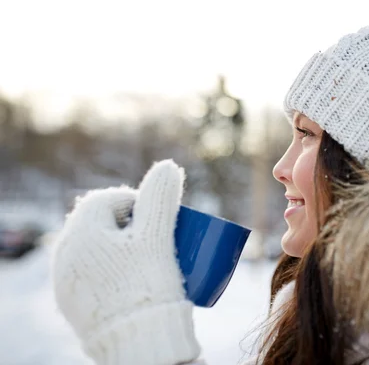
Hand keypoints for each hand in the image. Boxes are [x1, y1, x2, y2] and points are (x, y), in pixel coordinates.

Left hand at [52, 159, 200, 364]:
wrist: (134, 339)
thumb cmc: (147, 283)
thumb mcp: (157, 236)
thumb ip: (161, 198)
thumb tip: (167, 165)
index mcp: (81, 229)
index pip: (107, 200)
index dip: (135, 202)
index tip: (157, 217)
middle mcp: (64, 251)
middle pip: (98, 223)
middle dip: (127, 224)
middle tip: (155, 237)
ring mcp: (64, 278)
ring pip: (92, 248)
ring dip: (116, 245)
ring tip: (145, 258)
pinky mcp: (69, 300)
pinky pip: (88, 272)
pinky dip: (107, 267)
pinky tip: (126, 278)